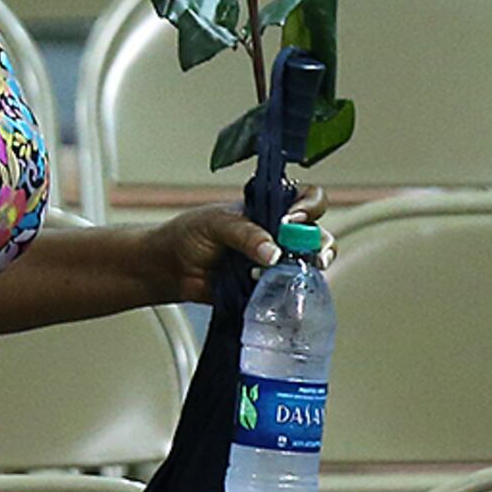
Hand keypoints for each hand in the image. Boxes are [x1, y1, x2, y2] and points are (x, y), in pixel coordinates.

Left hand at [143, 187, 325, 301]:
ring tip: (295, 275)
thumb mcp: (216, 224)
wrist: (170, 268)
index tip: (293, 220)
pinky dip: (291, 292)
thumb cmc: (189, 235)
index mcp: (269, 207)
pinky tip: (279, 292)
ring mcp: (276, 262)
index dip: (309, 207)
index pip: (306, 199)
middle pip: (317, 234)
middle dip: (321, 244)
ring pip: (309, 264)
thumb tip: (273, 252)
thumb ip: (245, 234)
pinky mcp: (269, 288)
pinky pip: (290, 290)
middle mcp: (279, 233)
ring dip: (309, 270)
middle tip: (312, 256)